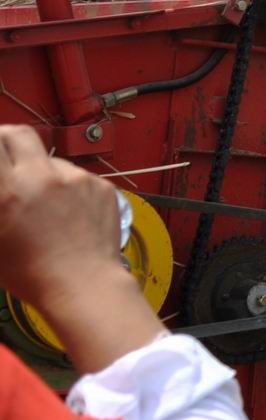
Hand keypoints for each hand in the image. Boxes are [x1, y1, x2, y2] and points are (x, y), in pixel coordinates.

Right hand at [0, 127, 164, 370]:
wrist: (84, 285)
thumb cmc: (27, 273)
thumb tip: (4, 190)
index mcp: (8, 191)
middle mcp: (42, 176)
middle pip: (20, 134)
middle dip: (8, 140)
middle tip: (5, 156)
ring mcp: (77, 178)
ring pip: (52, 161)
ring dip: (41, 172)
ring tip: (43, 204)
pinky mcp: (103, 186)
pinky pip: (79, 178)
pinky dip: (69, 189)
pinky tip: (70, 215)